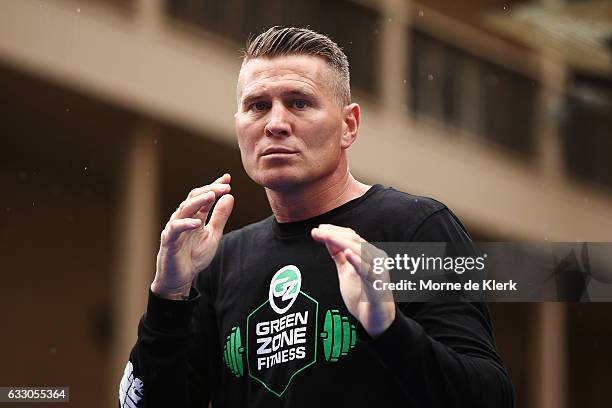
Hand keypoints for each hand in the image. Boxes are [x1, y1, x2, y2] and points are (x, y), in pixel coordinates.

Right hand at [151, 173, 233, 299]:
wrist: (180, 278)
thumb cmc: (194, 256)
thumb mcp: (213, 235)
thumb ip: (220, 217)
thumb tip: (229, 197)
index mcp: (195, 216)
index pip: (204, 196)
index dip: (215, 186)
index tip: (227, 178)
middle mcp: (183, 217)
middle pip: (194, 197)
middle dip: (210, 190)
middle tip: (225, 186)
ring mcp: (174, 227)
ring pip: (184, 208)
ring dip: (198, 201)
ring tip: (212, 195)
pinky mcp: (168, 240)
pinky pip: (175, 229)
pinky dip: (186, 224)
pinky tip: (197, 222)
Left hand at [311, 224, 394, 336]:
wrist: (377, 320)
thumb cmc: (363, 295)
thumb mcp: (346, 272)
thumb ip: (338, 257)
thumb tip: (327, 240)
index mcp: (369, 255)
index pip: (352, 237)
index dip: (335, 231)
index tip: (318, 229)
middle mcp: (375, 259)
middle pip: (354, 240)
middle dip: (334, 234)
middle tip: (316, 232)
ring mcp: (378, 271)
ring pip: (360, 250)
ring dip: (341, 242)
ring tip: (326, 236)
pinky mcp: (377, 285)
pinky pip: (368, 271)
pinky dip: (357, 261)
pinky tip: (347, 254)